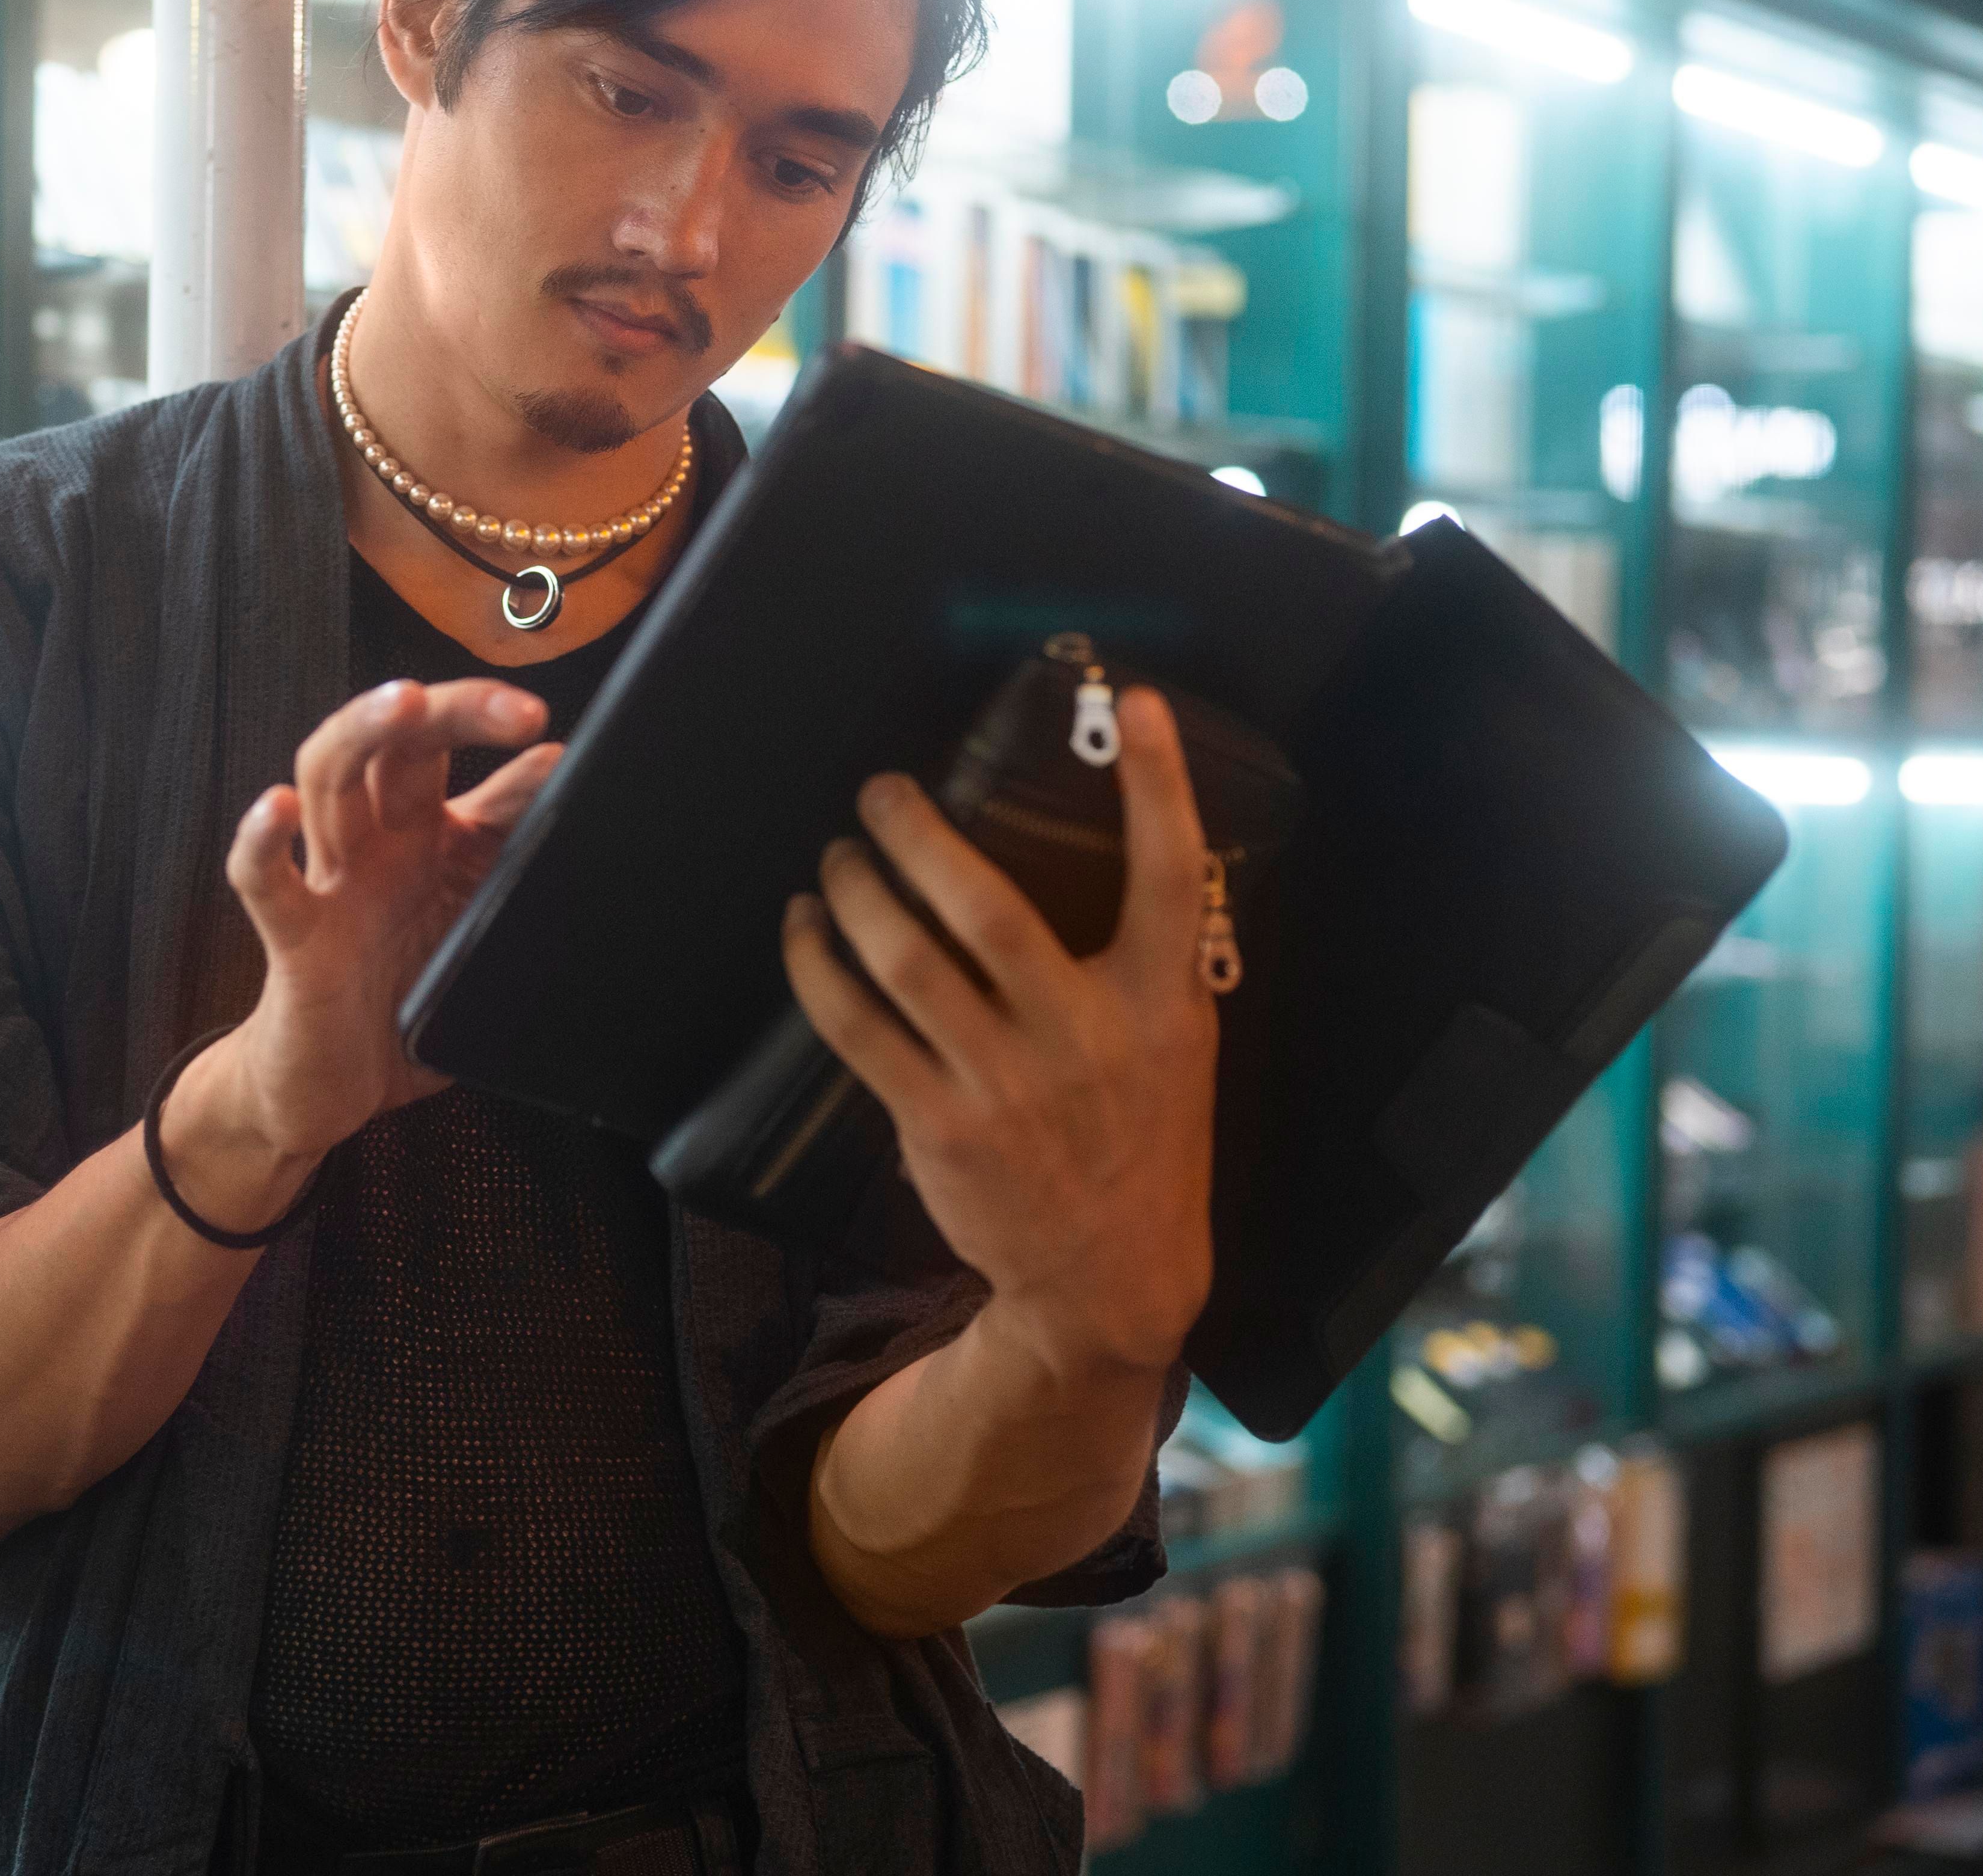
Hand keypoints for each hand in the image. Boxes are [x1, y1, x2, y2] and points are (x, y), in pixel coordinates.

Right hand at [201, 679, 562, 1163]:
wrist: (327, 1091)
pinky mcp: (293, 939)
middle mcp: (378, 844)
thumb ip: (518, 878)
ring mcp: (333, 883)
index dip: (509, 744)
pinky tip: (276, 807)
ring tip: (404, 702)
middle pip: (399, 745)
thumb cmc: (401, 1005)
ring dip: (364, 731)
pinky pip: (266, 882)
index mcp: (428, 839)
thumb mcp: (480, 936)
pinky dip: (261, 842)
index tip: (556, 736)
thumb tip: (576, 820)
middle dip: (454, 710)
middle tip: (516, 709)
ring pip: (330, 780)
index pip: (468, 768)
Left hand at [780, 688, 1217, 1374]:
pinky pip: (856, 1028)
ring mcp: (1006, 1086)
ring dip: (854, 892)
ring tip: (836, 857)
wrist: (1108, 1278)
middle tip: (881, 791)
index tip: (1140, 705)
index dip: (1158, 787)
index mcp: (1160, 1006)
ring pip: (905, 961)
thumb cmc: (1143, 1140)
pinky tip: (803, 931)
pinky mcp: (938, 1126)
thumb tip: (1114, 846)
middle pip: (987, 907)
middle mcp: (1085, 1038)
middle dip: (919, 833)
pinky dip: (817, 967)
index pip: (1168, 878)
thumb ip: (1151, 959)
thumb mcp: (1179, 1047)